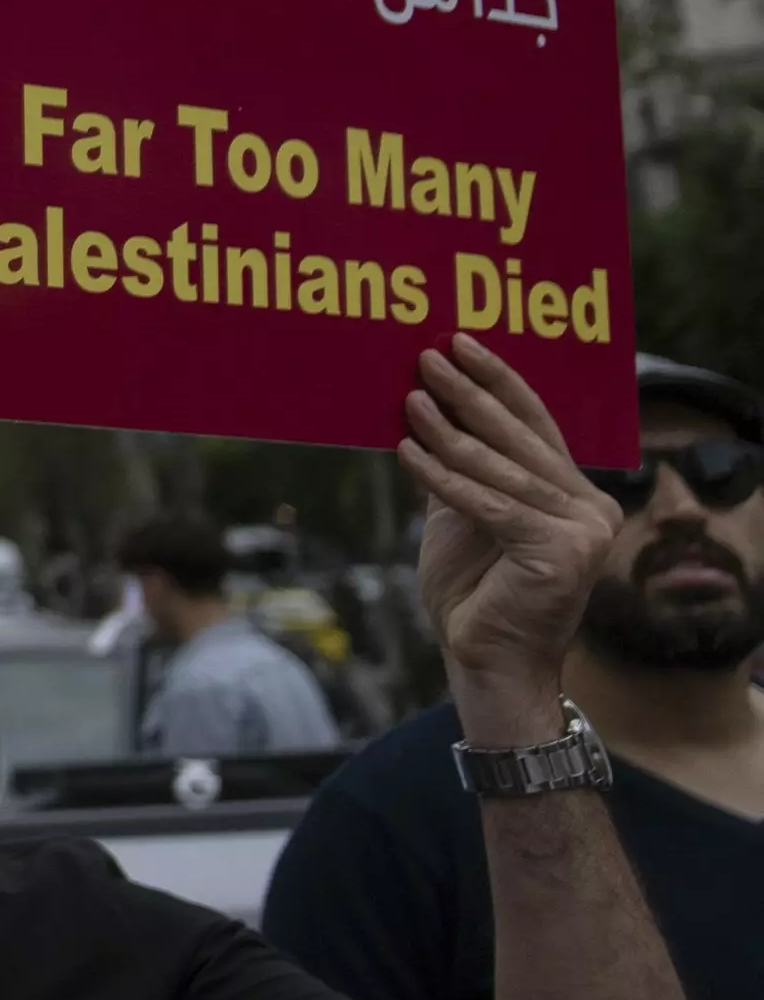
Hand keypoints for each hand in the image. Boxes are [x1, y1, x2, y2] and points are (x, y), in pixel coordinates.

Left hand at [399, 338, 614, 741]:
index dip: (499, 380)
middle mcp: (593, 508)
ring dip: (450, 431)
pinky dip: (445, 478)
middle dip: (470, 394)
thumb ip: (456, 464)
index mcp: (576, 493)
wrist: (483, 658)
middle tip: (427, 355)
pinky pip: (490, 505)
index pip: (535, 424)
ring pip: (502, 469)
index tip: (459, 341)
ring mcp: (584, 532)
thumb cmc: (472, 588)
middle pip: (521, 438)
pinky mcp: (562, 554)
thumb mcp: (459, 512)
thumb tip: (419, 403)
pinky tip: (407, 452)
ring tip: (410, 399)